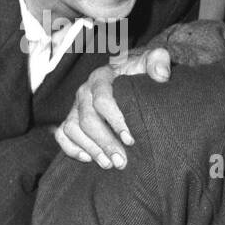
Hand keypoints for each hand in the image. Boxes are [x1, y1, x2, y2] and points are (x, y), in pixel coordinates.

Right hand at [54, 47, 171, 167]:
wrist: (130, 74)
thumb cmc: (142, 70)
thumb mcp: (153, 60)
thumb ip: (159, 61)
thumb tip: (161, 75)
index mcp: (102, 77)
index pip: (103, 100)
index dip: (116, 121)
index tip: (131, 140)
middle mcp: (85, 91)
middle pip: (88, 119)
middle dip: (105, 142)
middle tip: (122, 162)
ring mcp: (76, 106)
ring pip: (73, 128)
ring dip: (90, 148)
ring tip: (109, 164)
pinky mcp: (72, 118)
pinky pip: (63, 134)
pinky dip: (71, 148)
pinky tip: (88, 159)